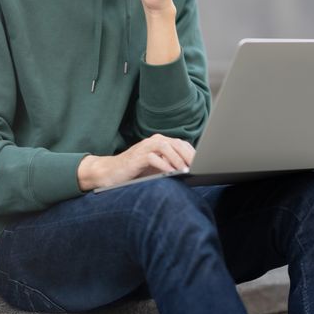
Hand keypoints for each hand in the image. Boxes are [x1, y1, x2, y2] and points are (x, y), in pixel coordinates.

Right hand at [77, 134, 195, 190]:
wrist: (110, 173)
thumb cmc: (135, 171)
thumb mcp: (157, 168)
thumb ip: (170, 166)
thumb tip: (190, 172)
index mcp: (160, 142)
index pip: (182, 144)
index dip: (193, 153)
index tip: (203, 164)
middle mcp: (154, 141)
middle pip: (176, 144)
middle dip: (189, 155)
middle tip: (198, 167)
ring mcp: (145, 147)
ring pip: (166, 147)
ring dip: (178, 159)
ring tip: (186, 170)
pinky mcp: (137, 156)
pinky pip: (153, 157)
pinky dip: (163, 164)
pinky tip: (170, 173)